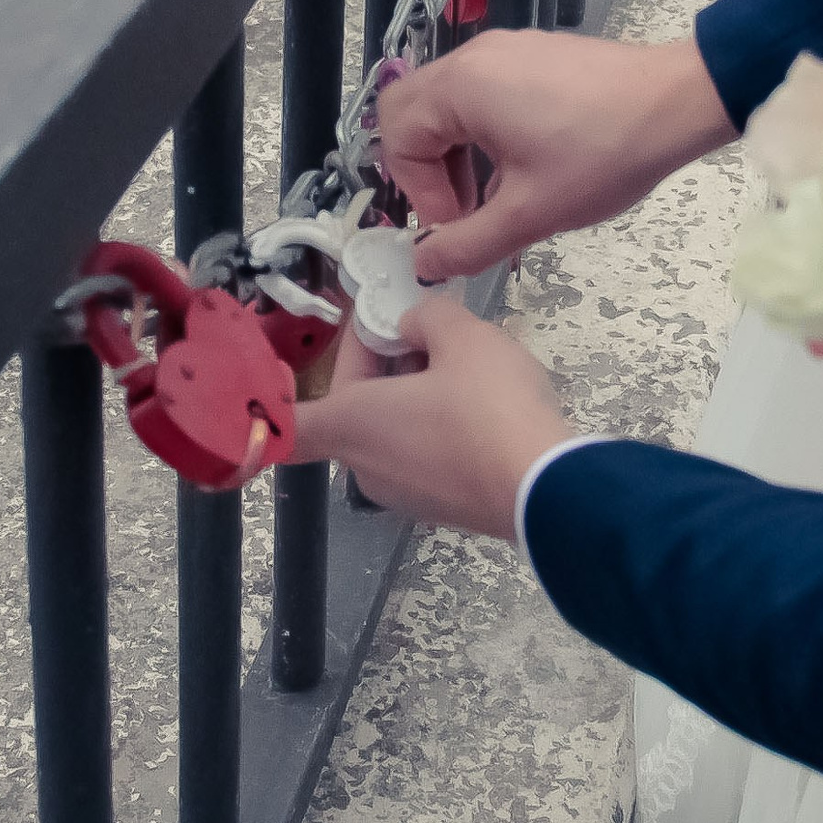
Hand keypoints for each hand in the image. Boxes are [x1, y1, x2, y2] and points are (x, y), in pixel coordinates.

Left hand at [292, 299, 576, 538]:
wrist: (547, 490)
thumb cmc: (489, 407)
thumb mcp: (462, 335)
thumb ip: (428, 317)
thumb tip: (415, 324)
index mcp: (352, 423)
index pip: (286, 425)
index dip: (274, 397)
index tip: (289, 363)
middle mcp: (365, 466)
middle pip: (350, 407)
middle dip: (381, 360)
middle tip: (416, 321)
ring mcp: (404, 493)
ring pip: (390, 427)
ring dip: (412, 388)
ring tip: (459, 351)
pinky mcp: (441, 506)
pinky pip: (421, 451)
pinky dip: (435, 420)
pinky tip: (479, 394)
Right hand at [380, 32, 736, 278]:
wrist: (680, 102)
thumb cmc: (606, 153)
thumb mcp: (532, 213)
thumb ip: (468, 244)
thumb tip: (425, 264)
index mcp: (461, 87)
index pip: (397, 139)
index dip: (418, 194)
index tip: (457, 227)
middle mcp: (474, 58)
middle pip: (410, 113)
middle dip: (424, 170)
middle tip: (461, 210)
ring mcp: (504, 51)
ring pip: (446, 104)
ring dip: (455, 155)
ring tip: (494, 198)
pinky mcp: (532, 55)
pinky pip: (482, 93)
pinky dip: (482, 134)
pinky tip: (521, 170)